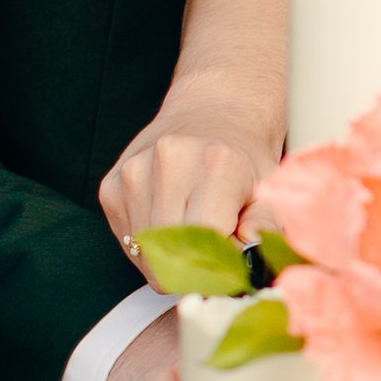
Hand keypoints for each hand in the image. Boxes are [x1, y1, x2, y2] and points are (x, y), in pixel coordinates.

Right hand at [98, 88, 278, 269]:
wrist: (210, 113)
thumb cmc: (241, 157)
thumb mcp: (269, 189)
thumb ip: (266, 227)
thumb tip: (250, 261)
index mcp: (217, 164)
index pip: (207, 243)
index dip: (219, 264)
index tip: (231, 261)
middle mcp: (169, 163)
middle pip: (174, 253)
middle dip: (195, 268)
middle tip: (214, 251)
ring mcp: (133, 174)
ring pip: (147, 254)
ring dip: (170, 260)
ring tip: (192, 231)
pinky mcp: (110, 188)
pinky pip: (129, 242)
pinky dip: (150, 248)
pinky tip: (169, 222)